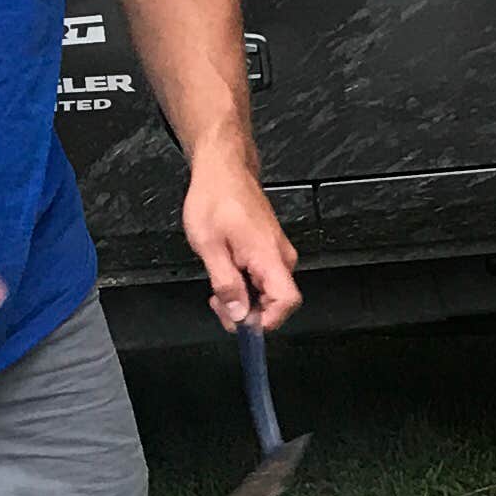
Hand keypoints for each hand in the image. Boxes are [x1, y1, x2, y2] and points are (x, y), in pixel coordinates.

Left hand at [183, 158, 301, 330]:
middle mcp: (280, 256)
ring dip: (244, 299)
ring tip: (218, 286)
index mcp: (268, 255)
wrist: (223, 169)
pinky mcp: (270, 250)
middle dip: (248, 312)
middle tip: (220, 305)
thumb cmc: (216, 197)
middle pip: (277, 303)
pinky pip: (264, 280)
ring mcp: (277, 253)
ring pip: (268, 293)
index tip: (244, 325)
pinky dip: (245, 285)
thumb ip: (226, 283)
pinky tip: (226, 274)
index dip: (267, 321)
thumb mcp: (209, 245)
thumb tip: (238, 312)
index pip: (287, 302)